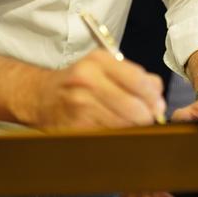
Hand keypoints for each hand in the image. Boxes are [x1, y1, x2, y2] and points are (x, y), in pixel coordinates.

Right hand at [31, 50, 164, 129]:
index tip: (158, 104)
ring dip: (133, 128)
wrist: (40, 96)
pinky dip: (118, 135)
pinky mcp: (76, 126)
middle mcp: (88, 80)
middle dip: (147, 116)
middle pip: (135, 107)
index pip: (139, 81)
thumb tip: (157, 95)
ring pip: (124, 124)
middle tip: (149, 119)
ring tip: (132, 124)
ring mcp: (81, 105)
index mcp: (98, 61)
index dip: (154, 97)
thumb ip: (132, 75)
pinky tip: (116, 131)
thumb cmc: (76, 82)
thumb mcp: (101, 67)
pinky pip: (109, 135)